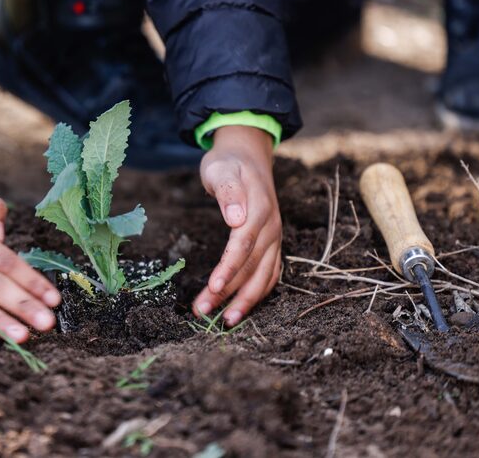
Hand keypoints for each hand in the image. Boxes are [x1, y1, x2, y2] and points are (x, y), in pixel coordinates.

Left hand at [193, 125, 282, 324]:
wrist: (249, 157)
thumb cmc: (228, 164)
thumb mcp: (221, 167)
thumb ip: (228, 189)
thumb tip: (235, 217)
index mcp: (259, 209)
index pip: (243, 245)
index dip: (228, 268)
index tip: (212, 287)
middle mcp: (271, 228)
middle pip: (251, 267)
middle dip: (229, 293)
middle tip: (203, 312)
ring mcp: (275, 239)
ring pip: (263, 277)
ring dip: (245, 301)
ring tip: (224, 321)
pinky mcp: (272, 246)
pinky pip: (269, 275)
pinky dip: (257, 295)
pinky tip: (239, 309)